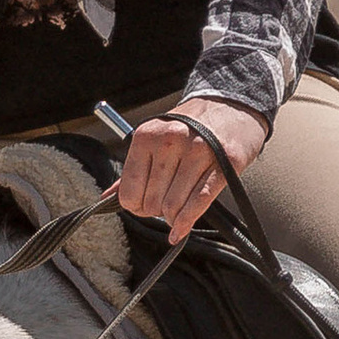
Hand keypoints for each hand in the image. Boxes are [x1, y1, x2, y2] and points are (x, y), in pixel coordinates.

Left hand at [114, 95, 270, 241]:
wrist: (232, 106)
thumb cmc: (190, 126)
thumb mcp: (156, 137)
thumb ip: (133, 168)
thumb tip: (107, 197)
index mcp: (147, 136)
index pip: (129, 190)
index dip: (133, 206)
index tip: (141, 206)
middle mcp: (170, 142)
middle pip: (152, 202)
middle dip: (156, 211)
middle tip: (163, 206)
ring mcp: (198, 152)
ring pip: (174, 205)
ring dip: (172, 217)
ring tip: (175, 212)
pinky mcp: (224, 164)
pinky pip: (199, 202)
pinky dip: (186, 223)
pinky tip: (179, 231)